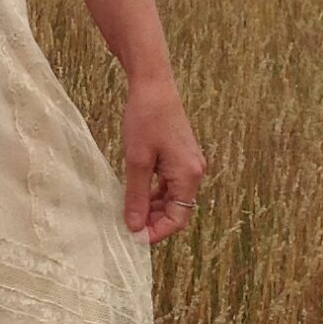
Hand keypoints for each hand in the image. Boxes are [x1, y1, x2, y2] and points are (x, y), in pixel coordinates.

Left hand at [121, 77, 205, 244]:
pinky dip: (155, 193)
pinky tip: (137, 193)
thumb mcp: (137, 161)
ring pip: (173, 198)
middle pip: (177, 210)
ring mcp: (189, 163)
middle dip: (154, 221)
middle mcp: (194, 171)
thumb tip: (134, 225)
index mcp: (189, 175)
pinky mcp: (181, 156)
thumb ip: (136, 196)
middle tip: (128, 226)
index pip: (178, 218)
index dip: (157, 232)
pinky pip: (170, 184)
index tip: (134, 237)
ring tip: (129, 211)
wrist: (153, 85)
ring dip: (153, 208)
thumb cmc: (146, 118)